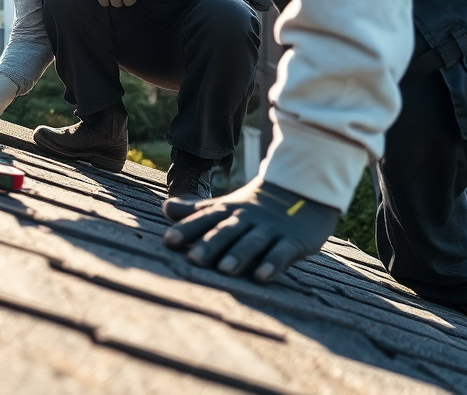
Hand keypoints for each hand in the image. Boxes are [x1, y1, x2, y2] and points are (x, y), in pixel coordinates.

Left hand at [162, 177, 338, 282]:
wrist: (301, 189)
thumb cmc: (255, 206)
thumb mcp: (226, 206)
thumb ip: (196, 212)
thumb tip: (166, 210)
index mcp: (228, 211)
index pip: (205, 219)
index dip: (187, 229)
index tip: (168, 241)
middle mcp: (246, 219)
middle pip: (226, 231)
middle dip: (210, 245)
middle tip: (194, 260)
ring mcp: (269, 229)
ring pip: (252, 242)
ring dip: (238, 254)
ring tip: (224, 270)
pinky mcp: (293, 240)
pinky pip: (282, 252)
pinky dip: (272, 264)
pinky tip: (262, 277)